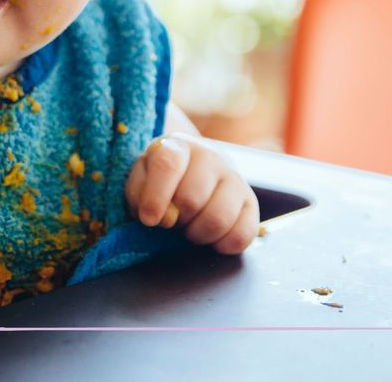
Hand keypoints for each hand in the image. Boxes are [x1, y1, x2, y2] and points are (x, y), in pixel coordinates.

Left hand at [124, 132, 258, 254]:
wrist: (193, 171)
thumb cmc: (162, 180)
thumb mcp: (141, 179)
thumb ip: (140, 194)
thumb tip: (159, 217)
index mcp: (178, 145)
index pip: (167, 164)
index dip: (156, 197)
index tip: (148, 219)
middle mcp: (210, 156)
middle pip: (192, 198)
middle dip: (177, 219)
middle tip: (173, 220)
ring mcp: (234, 177)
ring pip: (218, 218)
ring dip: (198, 234)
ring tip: (190, 228)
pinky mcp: (251, 201)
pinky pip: (243, 234)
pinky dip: (223, 245)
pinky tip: (211, 238)